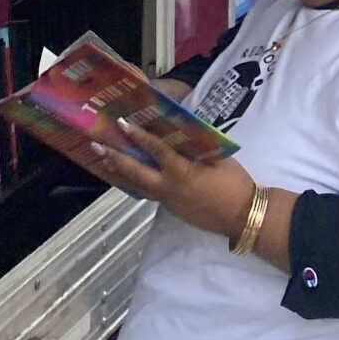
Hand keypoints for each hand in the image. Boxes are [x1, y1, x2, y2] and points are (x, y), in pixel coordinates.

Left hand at [87, 117, 256, 239]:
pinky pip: (146, 193)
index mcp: (181, 172)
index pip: (156, 150)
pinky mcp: (170, 208)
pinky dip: (134, 184)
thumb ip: (196, 144)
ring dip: (119, 172)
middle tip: (97, 146)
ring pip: (136, 186)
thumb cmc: (233, 183)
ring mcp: (167, 200)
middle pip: (135, 172)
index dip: (138, 136)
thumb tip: (180, 128)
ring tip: (104, 160)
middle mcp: (168, 187)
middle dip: (115, 158)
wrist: (241, 215)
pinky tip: (128, 178)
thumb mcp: (218, 157)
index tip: (122, 124)